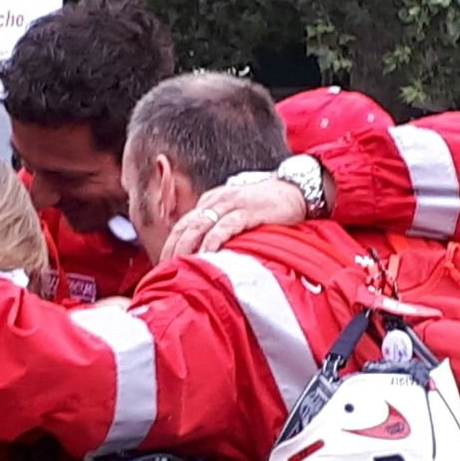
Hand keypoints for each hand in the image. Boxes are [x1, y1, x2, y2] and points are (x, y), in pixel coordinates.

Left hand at [159, 178, 305, 259]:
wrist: (295, 189)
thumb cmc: (266, 207)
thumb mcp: (236, 213)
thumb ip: (220, 228)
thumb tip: (206, 254)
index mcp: (210, 201)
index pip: (183, 224)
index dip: (170, 245)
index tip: (163, 265)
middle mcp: (216, 201)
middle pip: (185, 226)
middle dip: (172, 249)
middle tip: (164, 270)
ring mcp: (232, 204)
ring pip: (200, 226)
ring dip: (186, 247)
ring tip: (178, 266)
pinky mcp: (248, 211)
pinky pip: (225, 226)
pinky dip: (213, 240)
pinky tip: (206, 254)